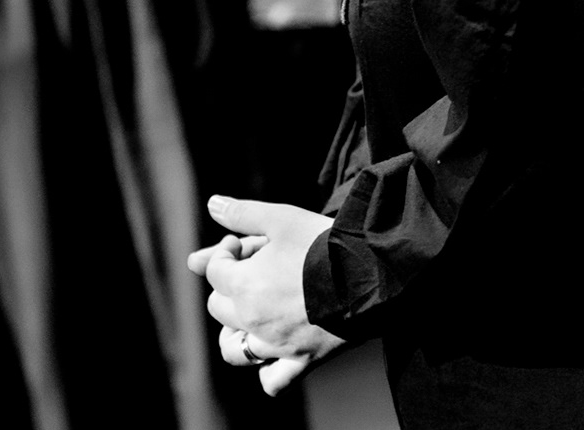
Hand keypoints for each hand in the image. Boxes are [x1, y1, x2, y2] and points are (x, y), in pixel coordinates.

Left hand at [186, 195, 344, 394]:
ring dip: (235, 333)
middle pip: (218, 307)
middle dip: (231, 286)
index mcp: (243, 284)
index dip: (226, 252)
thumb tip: (212, 204)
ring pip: (234, 350)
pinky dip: (266, 371)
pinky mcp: (302, 360)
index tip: (246, 243)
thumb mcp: (280, 218)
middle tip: (259, 268)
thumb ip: (242, 214)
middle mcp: (253, 320)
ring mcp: (276, 345)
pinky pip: (272, 381)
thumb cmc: (323, 242)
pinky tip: (272, 352)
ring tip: (251, 315)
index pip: (214, 271)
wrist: (371, 272)